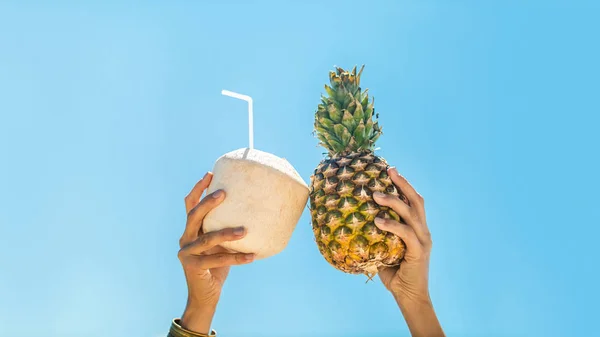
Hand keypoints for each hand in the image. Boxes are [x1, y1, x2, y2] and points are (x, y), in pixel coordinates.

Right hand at [178, 172, 255, 333]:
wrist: (206, 295)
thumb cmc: (217, 266)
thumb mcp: (221, 245)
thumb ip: (226, 230)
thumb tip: (252, 212)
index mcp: (191, 230)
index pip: (190, 205)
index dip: (198, 190)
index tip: (209, 174)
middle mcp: (185, 238)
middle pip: (194, 215)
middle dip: (208, 202)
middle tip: (224, 192)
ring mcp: (186, 253)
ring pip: (207, 238)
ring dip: (227, 233)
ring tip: (244, 230)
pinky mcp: (193, 267)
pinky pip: (218, 259)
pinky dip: (236, 258)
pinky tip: (252, 256)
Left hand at [373, 167, 443, 336]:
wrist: (409, 297)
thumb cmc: (394, 274)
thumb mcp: (384, 250)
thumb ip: (376, 236)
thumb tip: (355, 224)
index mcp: (417, 229)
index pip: (414, 201)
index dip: (404, 185)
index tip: (390, 170)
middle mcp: (423, 231)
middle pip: (416, 200)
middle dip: (402, 183)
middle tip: (389, 170)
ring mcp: (422, 240)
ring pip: (411, 213)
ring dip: (393, 201)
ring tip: (376, 194)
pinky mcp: (418, 252)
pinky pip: (405, 234)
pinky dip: (391, 225)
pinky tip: (377, 220)